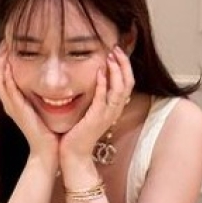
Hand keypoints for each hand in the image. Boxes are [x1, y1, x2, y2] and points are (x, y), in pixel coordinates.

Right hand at [0, 44, 59, 168]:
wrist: (49, 151)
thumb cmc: (50, 132)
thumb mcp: (45, 108)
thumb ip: (43, 95)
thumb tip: (51, 81)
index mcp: (15, 102)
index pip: (4, 75)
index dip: (4, 58)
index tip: (11, 42)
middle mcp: (10, 103)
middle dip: (0, 55)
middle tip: (5, 38)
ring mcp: (12, 106)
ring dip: (1, 60)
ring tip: (6, 44)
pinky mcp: (16, 109)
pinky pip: (7, 87)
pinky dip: (6, 72)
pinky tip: (10, 60)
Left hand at [59, 45, 134, 166]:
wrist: (73, 153)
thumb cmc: (77, 132)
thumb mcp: (89, 110)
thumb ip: (95, 96)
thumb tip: (94, 78)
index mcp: (114, 108)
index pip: (127, 83)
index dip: (124, 66)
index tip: (116, 52)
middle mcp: (114, 111)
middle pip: (128, 83)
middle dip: (123, 64)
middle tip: (115, 48)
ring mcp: (106, 115)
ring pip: (120, 90)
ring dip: (116, 71)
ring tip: (110, 56)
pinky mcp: (96, 119)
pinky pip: (103, 99)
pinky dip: (103, 85)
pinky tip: (99, 72)